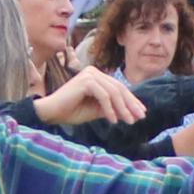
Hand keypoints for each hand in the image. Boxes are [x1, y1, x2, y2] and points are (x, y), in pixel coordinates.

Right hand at [33, 65, 149, 126]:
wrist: (51, 112)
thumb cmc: (71, 111)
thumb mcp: (96, 110)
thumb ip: (111, 108)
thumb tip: (130, 113)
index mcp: (97, 76)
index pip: (119, 88)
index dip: (132, 101)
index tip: (141, 113)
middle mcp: (94, 72)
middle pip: (119, 89)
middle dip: (131, 104)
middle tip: (140, 118)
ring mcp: (90, 74)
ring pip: (113, 93)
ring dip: (122, 109)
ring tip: (128, 121)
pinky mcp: (86, 81)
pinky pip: (103, 96)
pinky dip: (110, 109)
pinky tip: (114, 121)